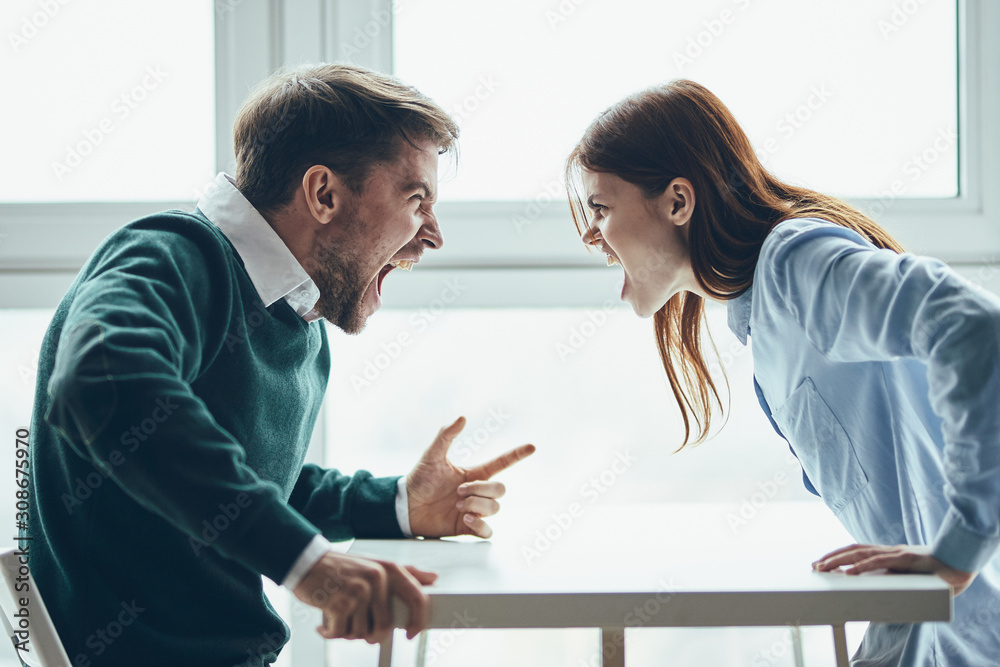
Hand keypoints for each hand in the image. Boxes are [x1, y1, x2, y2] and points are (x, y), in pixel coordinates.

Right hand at [292, 551, 437, 642]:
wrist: (306, 562)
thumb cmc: (342, 569)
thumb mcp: (377, 565)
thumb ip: (407, 572)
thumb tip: (434, 577)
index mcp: (389, 569)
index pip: (416, 597)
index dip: (418, 620)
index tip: (411, 633)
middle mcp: (377, 578)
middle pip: (384, 626)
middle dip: (369, 635)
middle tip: (354, 627)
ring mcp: (358, 590)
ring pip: (361, 633)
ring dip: (347, 632)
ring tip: (338, 616)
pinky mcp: (340, 602)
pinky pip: (341, 633)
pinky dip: (330, 632)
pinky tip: (324, 622)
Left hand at [407, 416, 535, 538]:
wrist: (405, 506)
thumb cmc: (419, 480)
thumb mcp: (432, 456)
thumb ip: (446, 436)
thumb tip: (462, 417)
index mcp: (473, 474)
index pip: (501, 463)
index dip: (517, 455)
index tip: (532, 446)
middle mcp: (477, 492)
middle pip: (500, 489)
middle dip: (482, 489)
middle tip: (458, 491)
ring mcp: (474, 510)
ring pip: (494, 508)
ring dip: (477, 505)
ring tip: (457, 505)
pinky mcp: (467, 528)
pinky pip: (488, 531)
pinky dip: (480, 525)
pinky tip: (466, 518)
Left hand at [812, 543, 976, 594]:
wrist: (959, 567)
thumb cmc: (934, 575)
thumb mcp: (907, 578)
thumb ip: (892, 580)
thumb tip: (876, 593)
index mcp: (888, 554)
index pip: (857, 551)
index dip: (838, 555)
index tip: (821, 563)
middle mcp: (888, 551)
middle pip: (853, 550)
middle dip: (832, 557)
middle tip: (814, 566)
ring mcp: (895, 553)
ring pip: (861, 554)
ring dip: (840, 561)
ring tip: (823, 568)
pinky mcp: (905, 559)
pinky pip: (879, 562)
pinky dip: (862, 567)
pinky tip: (849, 572)